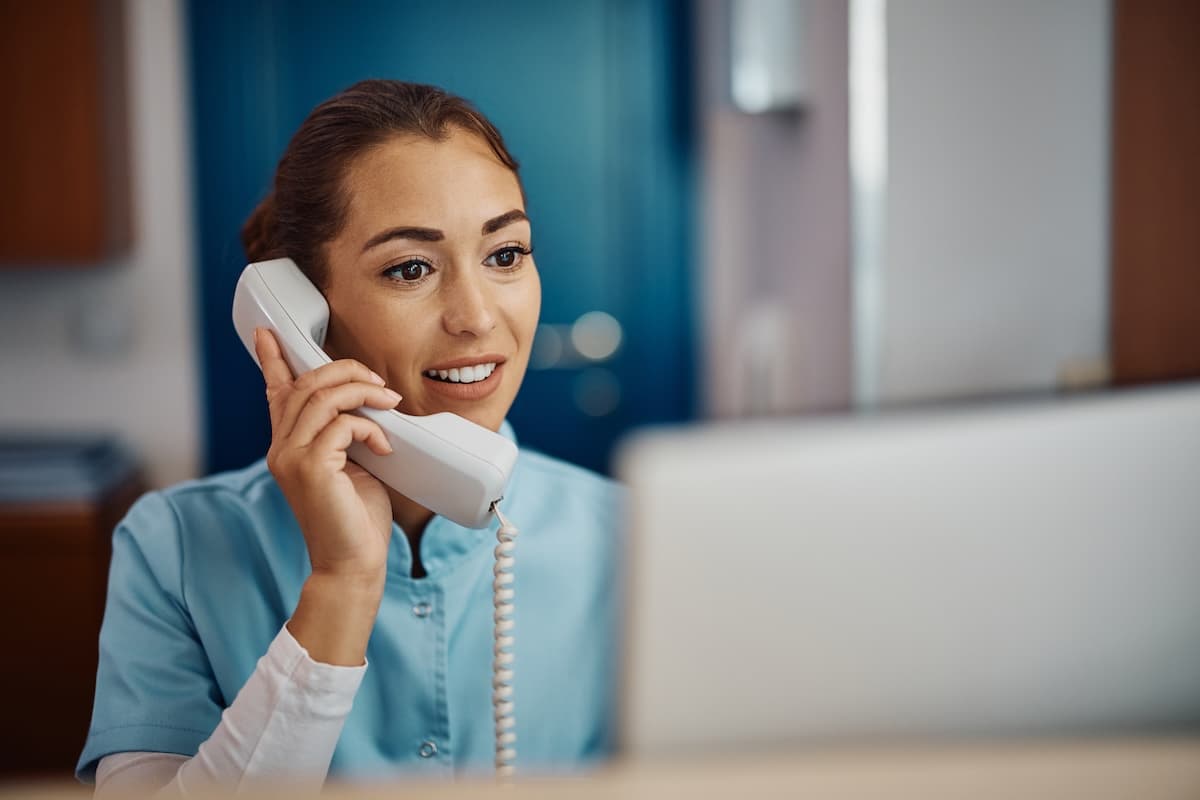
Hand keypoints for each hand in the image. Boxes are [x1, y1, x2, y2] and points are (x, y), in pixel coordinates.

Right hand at [254, 327, 400, 583]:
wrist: (352, 563)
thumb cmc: (356, 519)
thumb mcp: (350, 466)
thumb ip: (344, 434)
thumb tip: (365, 403)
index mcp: (288, 446)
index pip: (276, 393)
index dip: (273, 360)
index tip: (267, 332)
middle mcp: (281, 448)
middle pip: (306, 383)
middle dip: (345, 371)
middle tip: (378, 382)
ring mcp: (291, 457)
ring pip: (322, 396)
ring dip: (362, 391)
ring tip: (389, 403)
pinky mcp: (311, 467)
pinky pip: (342, 423)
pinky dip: (369, 426)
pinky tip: (383, 446)